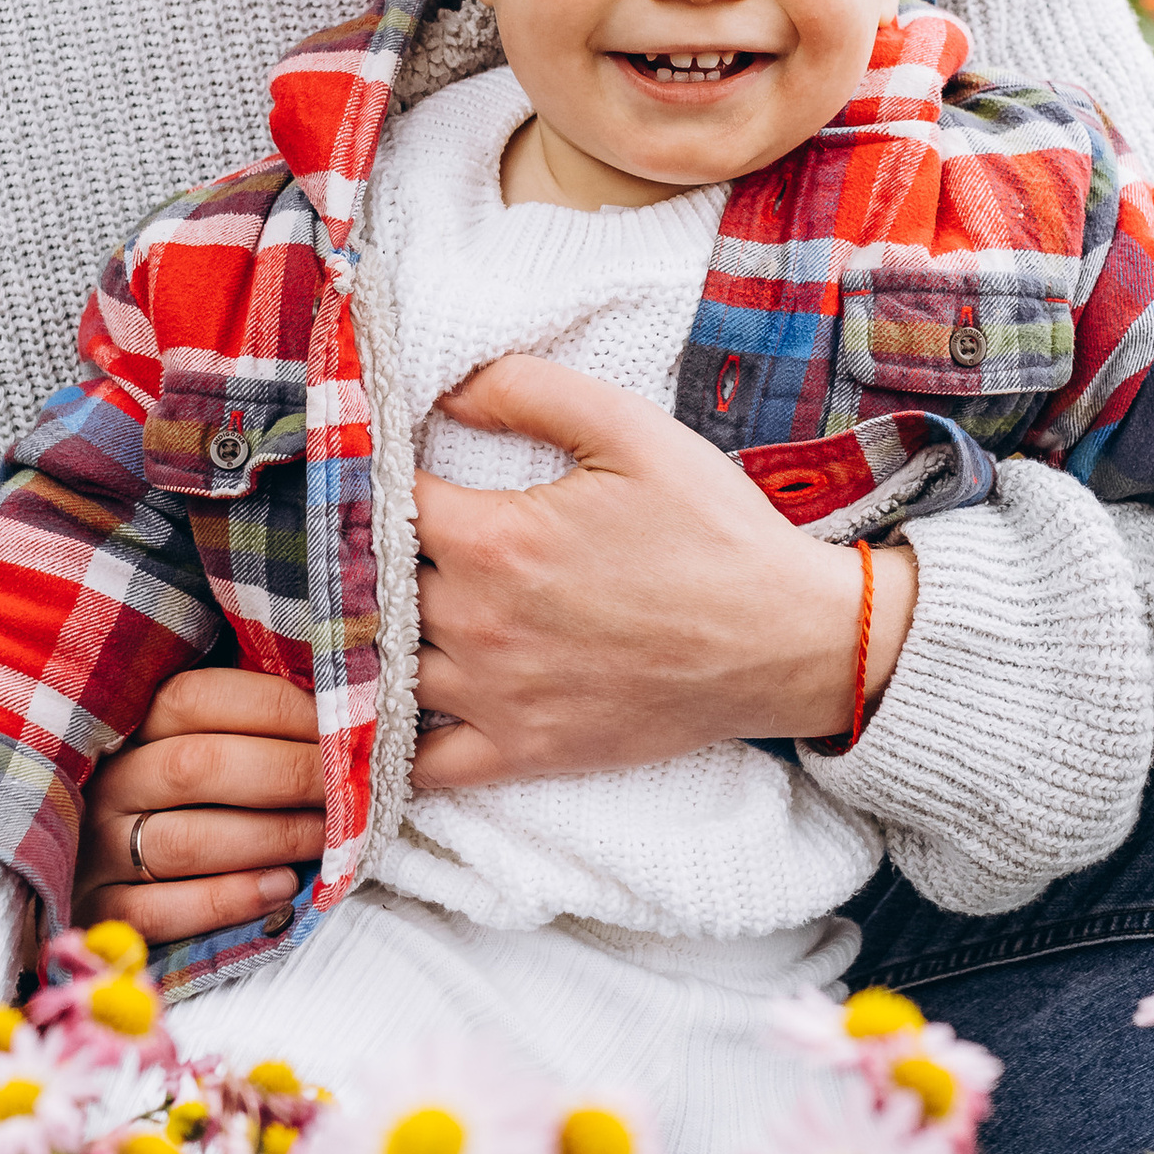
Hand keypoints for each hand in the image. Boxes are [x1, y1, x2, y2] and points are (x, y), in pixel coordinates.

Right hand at [73, 673, 326, 948]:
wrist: (106, 868)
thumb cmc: (189, 796)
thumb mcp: (205, 741)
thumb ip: (249, 723)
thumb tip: (336, 706)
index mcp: (128, 725)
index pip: (196, 698)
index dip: (277, 708)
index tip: (341, 726)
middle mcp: (106, 783)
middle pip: (196, 766)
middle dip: (289, 774)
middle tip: (350, 788)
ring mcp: (96, 849)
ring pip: (184, 842)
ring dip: (272, 838)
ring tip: (328, 838)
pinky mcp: (101, 911)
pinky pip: (160, 911)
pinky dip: (229, 900)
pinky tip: (281, 888)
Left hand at [410, 357, 916, 789]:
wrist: (787, 641)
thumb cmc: (714, 531)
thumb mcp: (632, 430)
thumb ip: (529, 392)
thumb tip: (444, 389)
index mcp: (496, 541)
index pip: (382, 503)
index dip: (366, 478)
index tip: (368, 468)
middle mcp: (479, 624)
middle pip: (374, 588)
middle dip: (367, 558)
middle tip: (369, 537)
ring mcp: (497, 697)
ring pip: (384, 672)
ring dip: (371, 641)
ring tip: (376, 611)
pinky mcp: (524, 751)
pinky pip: (423, 763)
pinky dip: (392, 740)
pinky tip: (389, 710)